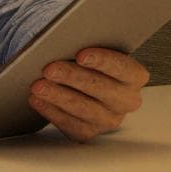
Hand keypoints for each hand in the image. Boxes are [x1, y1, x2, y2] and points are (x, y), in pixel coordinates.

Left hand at [28, 45, 147, 141]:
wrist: (76, 86)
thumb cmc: (84, 63)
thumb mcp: (90, 51)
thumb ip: (84, 45)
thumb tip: (64, 39)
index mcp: (134, 76)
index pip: (123, 67)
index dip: (103, 61)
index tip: (80, 55)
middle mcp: (126, 100)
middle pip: (100, 88)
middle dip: (73, 77)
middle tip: (50, 69)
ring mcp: (108, 119)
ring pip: (83, 108)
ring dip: (58, 96)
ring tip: (38, 85)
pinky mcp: (88, 132)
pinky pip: (69, 124)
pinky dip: (51, 110)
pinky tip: (36, 100)